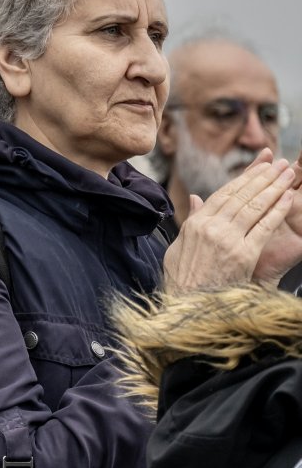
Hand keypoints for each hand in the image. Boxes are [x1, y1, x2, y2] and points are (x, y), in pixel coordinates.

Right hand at [163, 150, 295, 290]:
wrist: (187, 304)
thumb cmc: (182, 279)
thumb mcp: (179, 246)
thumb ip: (191, 221)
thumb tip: (196, 199)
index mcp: (196, 224)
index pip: (224, 194)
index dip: (244, 178)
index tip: (259, 166)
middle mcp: (211, 227)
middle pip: (242, 196)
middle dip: (263, 177)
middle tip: (280, 163)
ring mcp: (228, 239)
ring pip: (254, 206)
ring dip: (273, 187)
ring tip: (288, 174)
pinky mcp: (243, 254)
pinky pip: (264, 227)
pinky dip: (276, 210)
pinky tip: (287, 198)